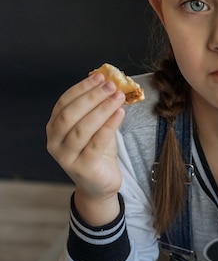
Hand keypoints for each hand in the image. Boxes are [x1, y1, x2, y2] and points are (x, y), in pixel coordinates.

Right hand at [46, 73, 125, 220]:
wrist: (100, 183)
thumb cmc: (97, 150)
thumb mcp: (96, 125)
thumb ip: (98, 107)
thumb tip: (111, 81)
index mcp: (54, 127)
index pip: (64, 102)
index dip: (82, 88)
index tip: (101, 76)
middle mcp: (54, 142)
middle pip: (71, 114)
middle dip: (92, 97)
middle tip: (111, 85)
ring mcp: (66, 157)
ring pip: (82, 129)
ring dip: (102, 110)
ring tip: (119, 97)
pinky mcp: (82, 168)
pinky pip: (96, 144)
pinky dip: (108, 127)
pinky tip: (120, 114)